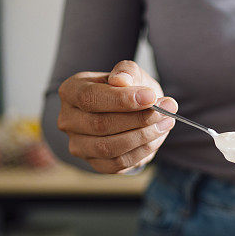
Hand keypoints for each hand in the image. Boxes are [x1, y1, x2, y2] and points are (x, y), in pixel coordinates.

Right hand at [56, 60, 176, 172]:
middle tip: (166, 110)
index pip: (90, 98)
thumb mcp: (130, 73)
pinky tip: (156, 138)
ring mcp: (78, 145)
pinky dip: (142, 152)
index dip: (121, 99)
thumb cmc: (128, 89)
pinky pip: (118, 163)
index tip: (151, 96)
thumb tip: (121, 80)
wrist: (130, 111)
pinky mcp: (94, 163)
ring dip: (143, 137)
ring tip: (166, 123)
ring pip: (109, 147)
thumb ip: (127, 72)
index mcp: (71, 91)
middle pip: (100, 125)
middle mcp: (68, 120)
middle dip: (138, 119)